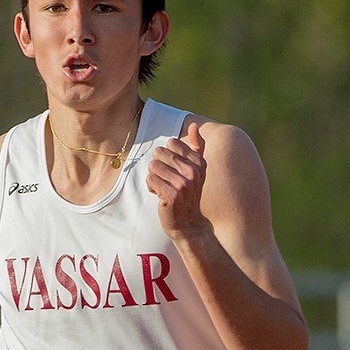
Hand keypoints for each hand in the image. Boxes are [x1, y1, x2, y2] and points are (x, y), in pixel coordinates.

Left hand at [146, 121, 208, 239]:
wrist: (188, 223)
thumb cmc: (188, 193)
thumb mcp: (196, 169)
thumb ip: (196, 146)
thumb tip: (194, 125)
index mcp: (199, 161)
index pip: (171, 143)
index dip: (167, 156)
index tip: (175, 170)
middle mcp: (194, 171)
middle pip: (159, 153)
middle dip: (159, 167)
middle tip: (168, 181)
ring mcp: (184, 184)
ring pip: (153, 166)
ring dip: (155, 178)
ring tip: (165, 189)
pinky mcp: (172, 195)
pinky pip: (150, 180)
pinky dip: (152, 188)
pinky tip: (161, 196)